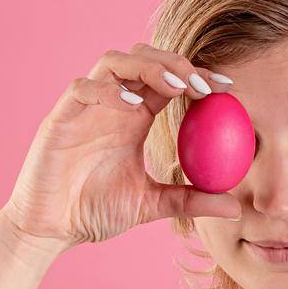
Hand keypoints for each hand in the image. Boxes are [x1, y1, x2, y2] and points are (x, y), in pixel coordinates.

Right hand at [2, 42, 242, 251]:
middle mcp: (112, 104)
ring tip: (176, 86)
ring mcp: (85, 106)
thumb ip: (190, 200)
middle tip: (204, 85)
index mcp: (134, 116)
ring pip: (114, 62)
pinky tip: (132, 105)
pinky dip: (109, 91)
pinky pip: (84, 88)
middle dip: (177, 63)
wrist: (50, 229)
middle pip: (144, 59)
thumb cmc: (93, 212)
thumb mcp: (151, 205)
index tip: (228, 87)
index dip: (197, 76)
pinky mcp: (61, 117)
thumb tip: (237, 208)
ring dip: (148, 67)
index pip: (169, 81)